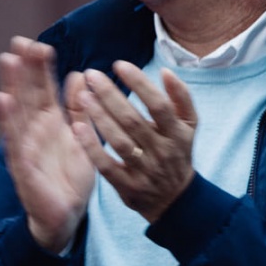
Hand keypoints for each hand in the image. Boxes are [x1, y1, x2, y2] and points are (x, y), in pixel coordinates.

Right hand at [0, 37, 95, 252]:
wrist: (65, 216)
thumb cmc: (70, 178)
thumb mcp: (82, 137)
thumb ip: (79, 109)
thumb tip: (79, 75)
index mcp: (49, 121)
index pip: (43, 87)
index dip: (39, 66)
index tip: (36, 43)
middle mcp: (34, 129)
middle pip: (27, 93)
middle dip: (23, 68)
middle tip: (18, 42)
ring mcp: (25, 146)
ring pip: (17, 111)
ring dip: (12, 85)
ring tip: (8, 61)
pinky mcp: (22, 166)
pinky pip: (14, 140)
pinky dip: (7, 119)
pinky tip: (2, 100)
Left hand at [71, 62, 197, 222]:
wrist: (175, 200)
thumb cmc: (176, 152)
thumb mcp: (188, 126)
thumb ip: (181, 97)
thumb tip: (166, 71)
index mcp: (177, 134)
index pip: (159, 105)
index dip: (139, 83)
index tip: (119, 64)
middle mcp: (162, 152)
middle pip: (134, 121)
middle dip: (111, 95)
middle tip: (91, 74)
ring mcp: (144, 171)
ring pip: (119, 142)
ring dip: (99, 117)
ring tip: (82, 95)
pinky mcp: (127, 187)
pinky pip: (107, 166)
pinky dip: (92, 148)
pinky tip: (78, 127)